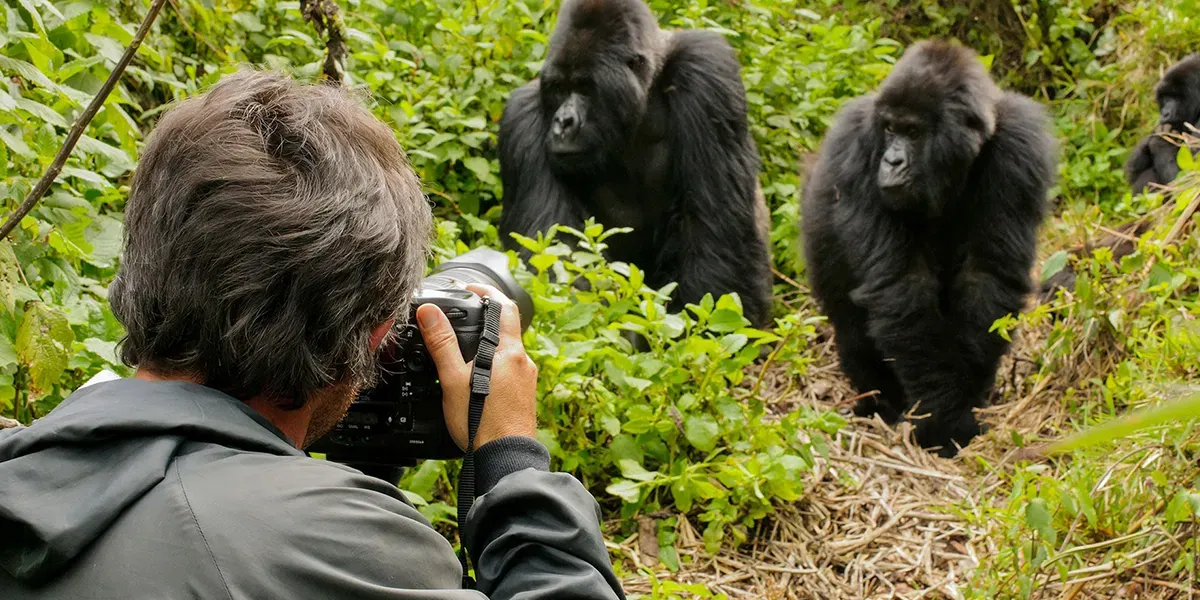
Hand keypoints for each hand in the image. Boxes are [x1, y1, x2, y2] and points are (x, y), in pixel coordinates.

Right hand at [416, 283, 537, 449]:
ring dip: (488, 347)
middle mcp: (524, 363)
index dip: (487, 292)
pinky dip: (493, 368)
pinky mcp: (523, 397)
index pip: (504, 306)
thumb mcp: (454, 379)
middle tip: (461, 319)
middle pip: (506, 330)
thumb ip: (442, 344)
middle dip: (484, 323)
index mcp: (510, 352)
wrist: (505, 458)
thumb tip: (430, 312)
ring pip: (506, 353)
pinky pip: (508, 372)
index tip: (470, 289)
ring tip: (463, 352)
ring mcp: (526, 381)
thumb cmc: (482, 423)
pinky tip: (477, 381)